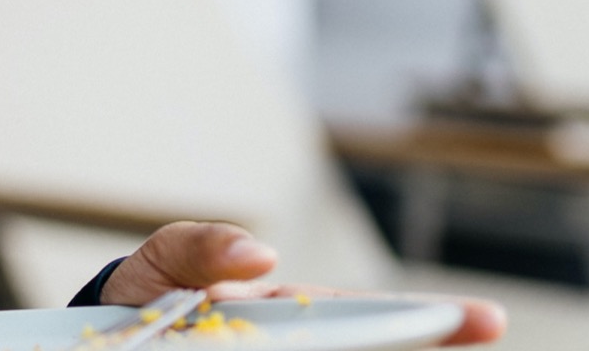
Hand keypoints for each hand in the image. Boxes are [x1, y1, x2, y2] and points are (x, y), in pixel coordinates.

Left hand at [103, 222, 505, 344]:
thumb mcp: (167, 258)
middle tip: (467, 332)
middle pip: (363, 349)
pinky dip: (320, 348)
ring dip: (361, 348)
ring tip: (298, 340)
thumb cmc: (150, 292)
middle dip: (406, 343)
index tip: (486, 320)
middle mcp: (299, 346)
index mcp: (291, 311)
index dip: (426, 321)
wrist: (102, 336)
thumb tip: (265, 255)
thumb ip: (203, 247)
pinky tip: (299, 344)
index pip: (366, 317)